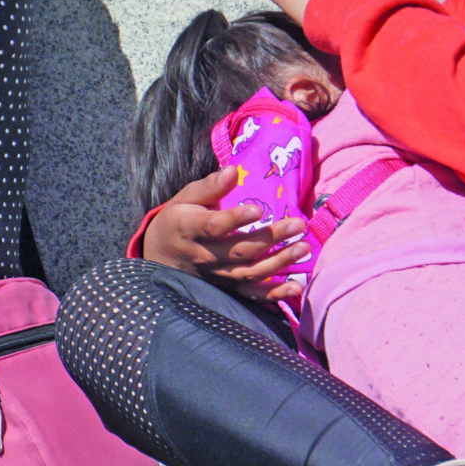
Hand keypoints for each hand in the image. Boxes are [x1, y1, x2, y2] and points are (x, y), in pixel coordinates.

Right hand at [138, 168, 311, 303]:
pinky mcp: (227, 289)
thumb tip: (233, 171)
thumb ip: (209, 186)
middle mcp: (204, 256)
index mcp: (190, 229)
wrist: (160, 256)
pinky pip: (251, 295)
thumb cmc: (178, 220)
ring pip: (250, 273)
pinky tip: (297, 287)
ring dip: (279, 263)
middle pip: (240, 250)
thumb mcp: (185, 198)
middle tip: (299, 225)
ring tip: (304, 248)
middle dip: (271, 238)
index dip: (235, 219)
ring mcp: (217, 276)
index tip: (258, 209)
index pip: (213, 226)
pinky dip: (274, 294)